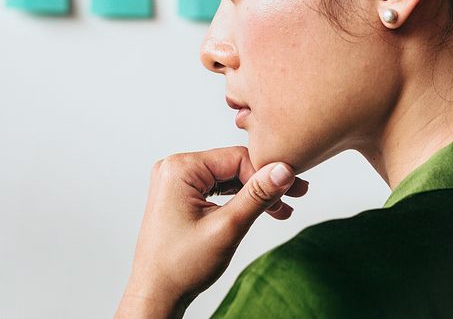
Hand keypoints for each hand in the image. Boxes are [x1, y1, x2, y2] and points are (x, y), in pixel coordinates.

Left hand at [115, 145, 308, 317]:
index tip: (293, 190)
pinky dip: (238, 200)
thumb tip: (284, 169)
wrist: (156, 295)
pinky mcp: (180, 195)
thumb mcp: (227, 227)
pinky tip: (260, 210)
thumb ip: (257, 195)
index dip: (267, 173)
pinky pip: (216, 189)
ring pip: (227, 178)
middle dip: (264, 184)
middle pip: (233, 166)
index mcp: (180, 168)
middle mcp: (175, 168)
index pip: (237, 158)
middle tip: (296, 196)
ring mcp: (176, 182)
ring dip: (254, 193)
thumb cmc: (180, 266)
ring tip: (282, 209)